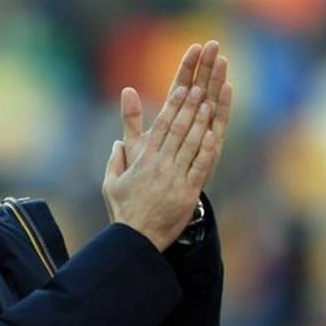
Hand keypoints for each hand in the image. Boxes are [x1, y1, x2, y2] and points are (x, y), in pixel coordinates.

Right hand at [102, 85, 215, 250]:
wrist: (136, 238)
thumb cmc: (124, 211)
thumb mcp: (111, 183)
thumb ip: (115, 160)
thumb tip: (117, 142)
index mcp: (143, 160)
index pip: (161, 127)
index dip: (173, 106)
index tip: (182, 89)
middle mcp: (160, 165)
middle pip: (178, 130)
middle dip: (190, 107)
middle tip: (201, 87)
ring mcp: (175, 178)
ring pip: (190, 144)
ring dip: (200, 122)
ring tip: (209, 104)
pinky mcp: (188, 193)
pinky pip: (199, 167)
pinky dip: (206, 150)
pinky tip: (214, 135)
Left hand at [120, 40, 232, 187]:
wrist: (157, 205)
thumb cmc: (145, 175)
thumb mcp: (135, 144)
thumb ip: (132, 118)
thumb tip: (126, 90)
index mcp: (171, 122)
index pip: (180, 87)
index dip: (187, 68)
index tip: (195, 46)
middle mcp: (190, 126)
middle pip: (199, 90)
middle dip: (205, 67)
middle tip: (214, 44)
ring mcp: (202, 137)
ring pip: (211, 103)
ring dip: (217, 81)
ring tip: (223, 60)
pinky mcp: (210, 151)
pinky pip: (217, 125)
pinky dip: (222, 108)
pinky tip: (228, 89)